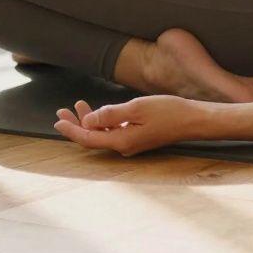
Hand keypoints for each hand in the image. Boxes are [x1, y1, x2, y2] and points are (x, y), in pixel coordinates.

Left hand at [53, 95, 209, 156]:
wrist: (195, 120)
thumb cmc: (170, 112)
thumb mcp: (137, 108)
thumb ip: (110, 115)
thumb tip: (87, 121)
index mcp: (122, 141)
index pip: (88, 138)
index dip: (71, 129)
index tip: (58, 120)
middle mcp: (124, 146)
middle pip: (92, 138)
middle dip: (75, 125)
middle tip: (61, 112)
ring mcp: (132, 143)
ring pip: (103, 134)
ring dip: (89, 121)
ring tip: (78, 106)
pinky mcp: (139, 138)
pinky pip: (114, 132)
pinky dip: (104, 122)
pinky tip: (101, 111)